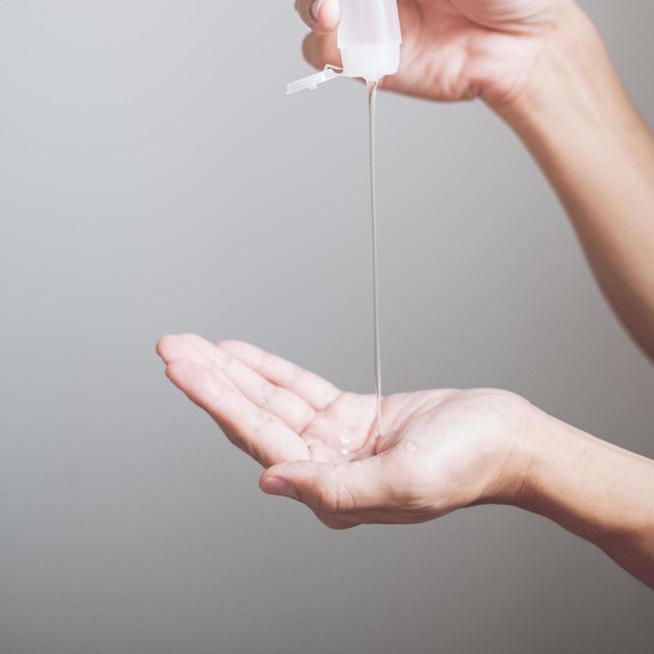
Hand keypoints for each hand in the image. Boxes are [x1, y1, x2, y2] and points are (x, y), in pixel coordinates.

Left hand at [156, 334, 533, 528]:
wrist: (510, 441)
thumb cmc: (470, 463)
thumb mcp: (406, 481)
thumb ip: (335, 488)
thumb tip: (270, 479)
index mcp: (332, 492)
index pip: (259, 438)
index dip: (217, 399)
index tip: (183, 369)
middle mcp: (326, 469)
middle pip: (253, 417)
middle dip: (211, 381)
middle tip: (172, 347)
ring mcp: (337, 443)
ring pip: (272, 401)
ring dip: (233, 371)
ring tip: (194, 344)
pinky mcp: (352, 418)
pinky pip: (300, 390)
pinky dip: (270, 371)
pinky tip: (241, 355)